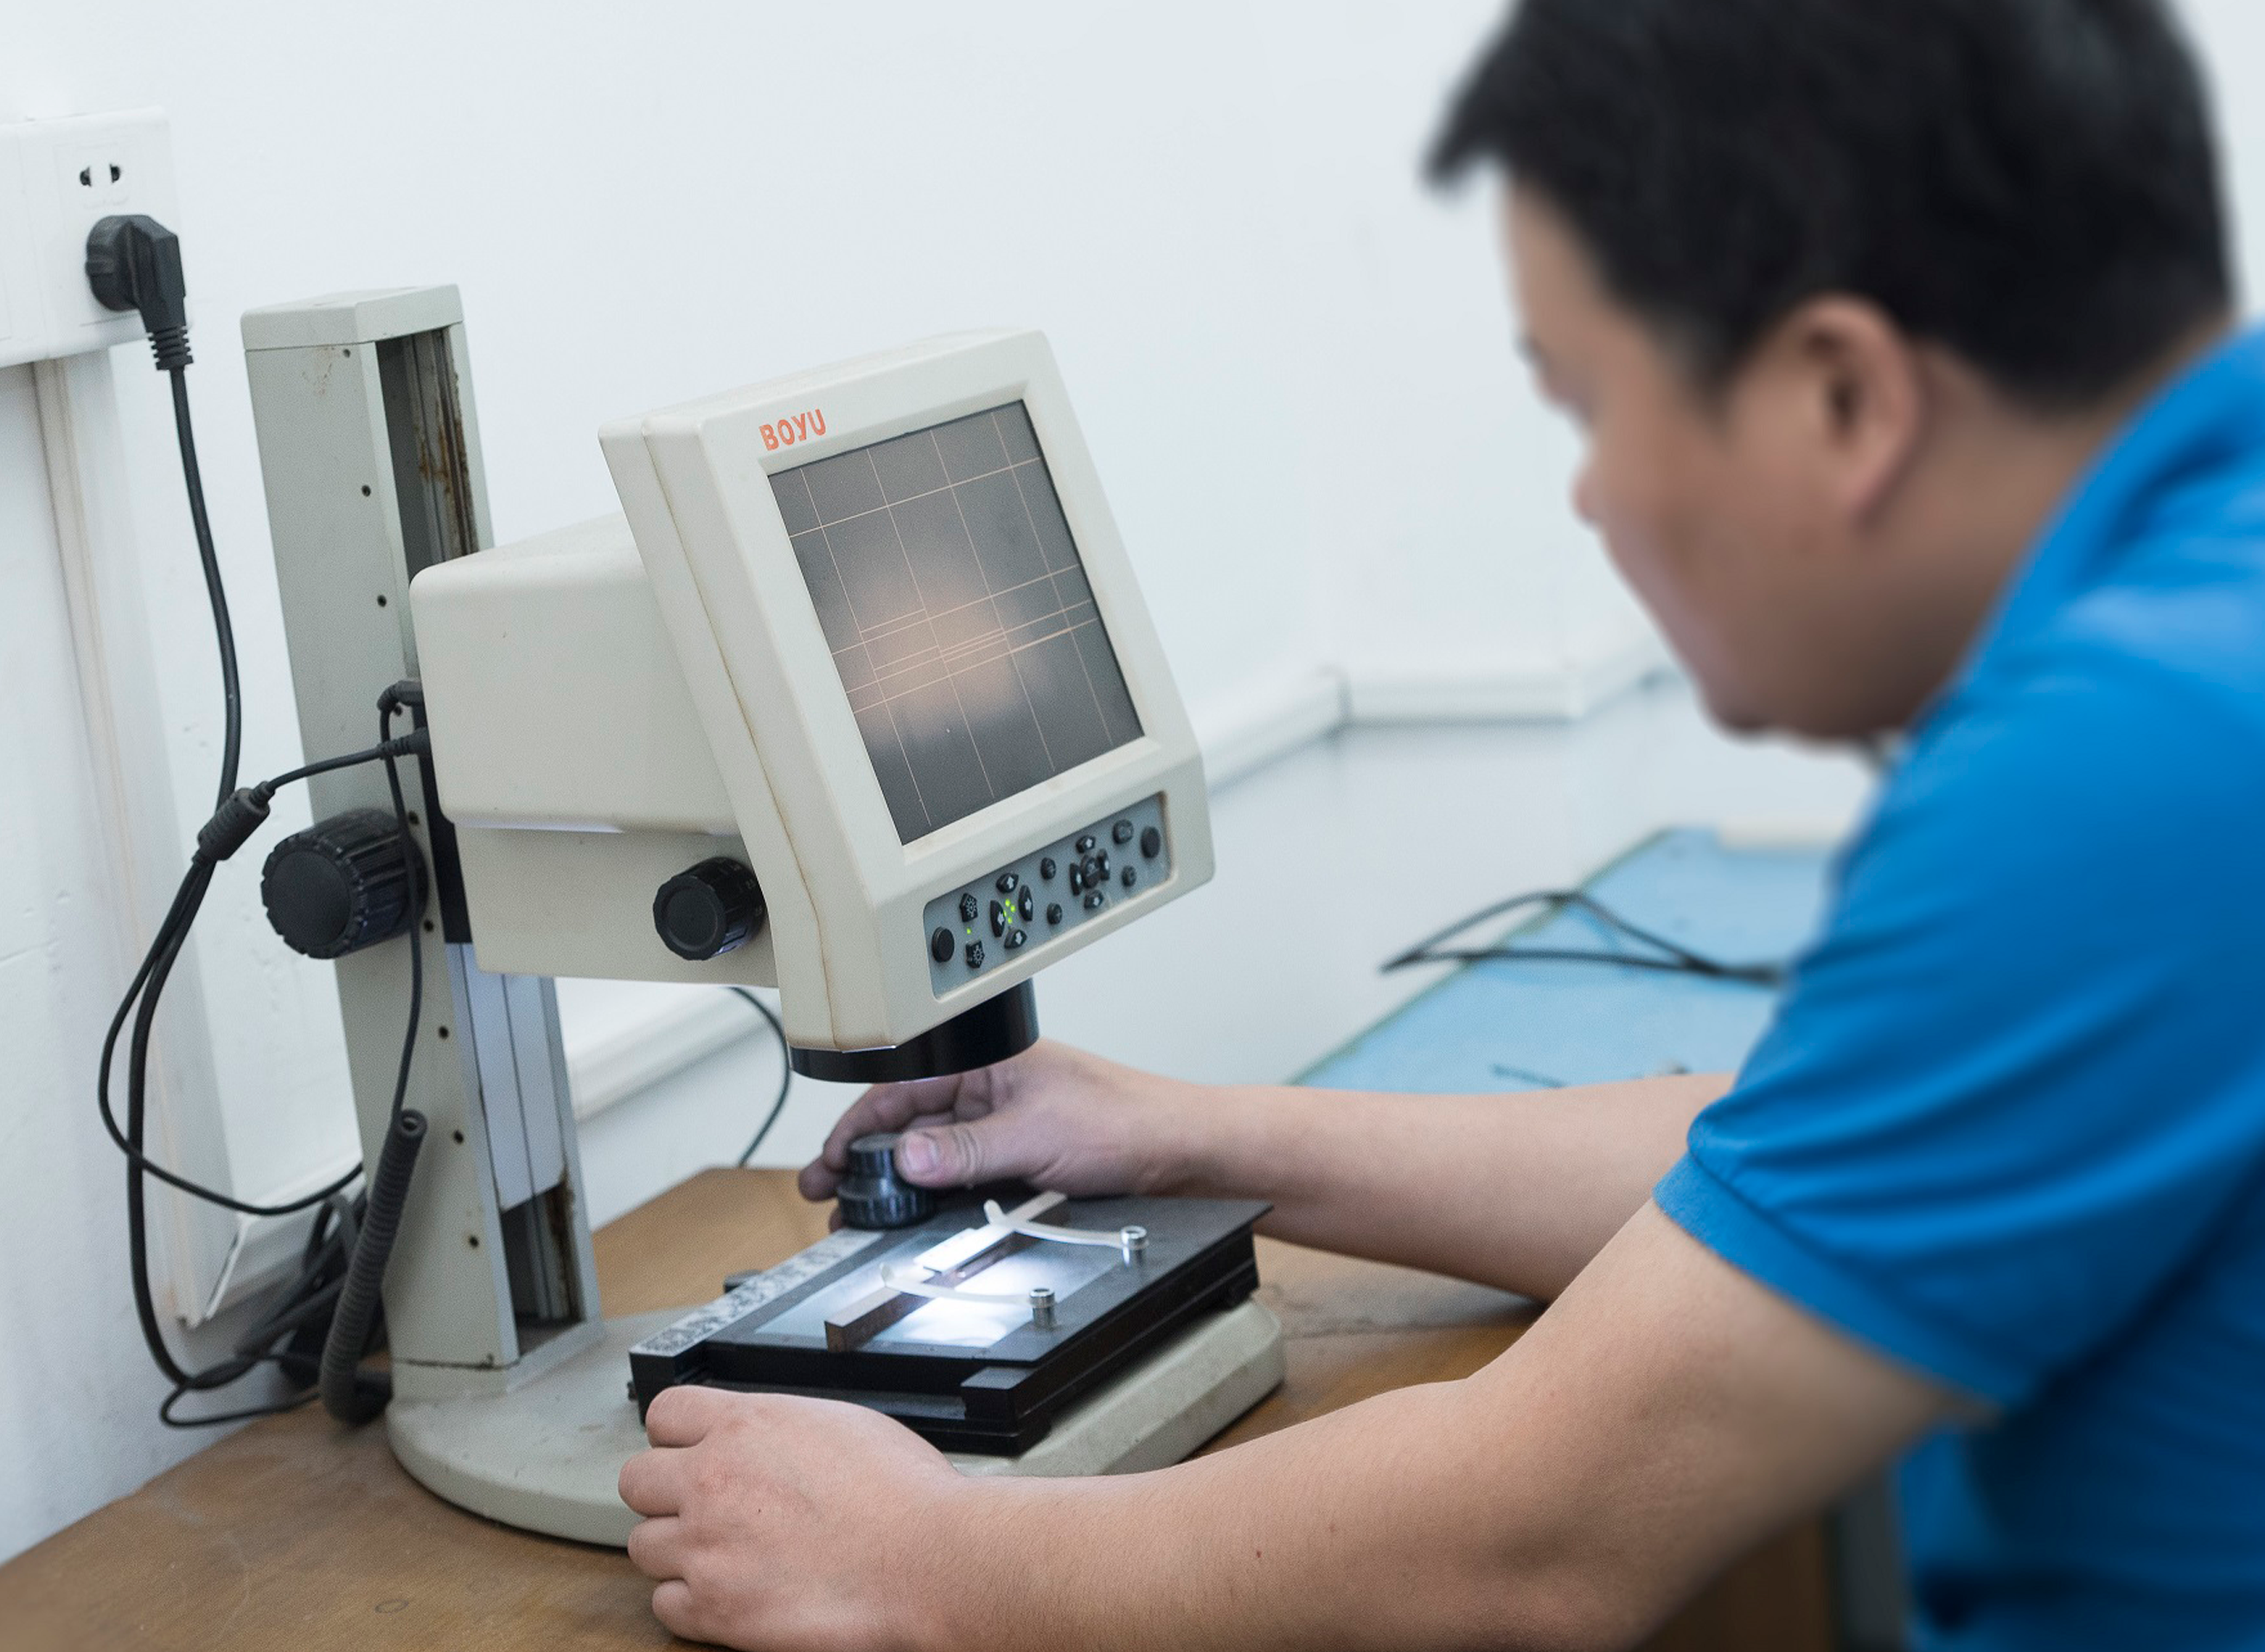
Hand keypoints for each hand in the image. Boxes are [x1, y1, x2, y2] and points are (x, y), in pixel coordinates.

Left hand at [619, 1386, 970, 1650]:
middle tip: (700, 1507)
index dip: (677, 1436)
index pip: (663, 1414)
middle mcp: (712, 1480)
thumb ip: (782, 1427)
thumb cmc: (904, 1493)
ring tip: (721, 1555)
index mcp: (745, 1425)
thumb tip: (767, 1438)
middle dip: (664, 1494)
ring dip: (676, 1550)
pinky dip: (689, 1603)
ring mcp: (706, 1546)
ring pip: (642, 1545)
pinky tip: (728, 1592)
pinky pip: (664, 1605)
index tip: (689, 1451)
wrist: (926, 1558)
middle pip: (635, 1481)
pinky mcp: (714, 1608)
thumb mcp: (841, 1421)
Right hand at [798, 1040, 1201, 1203]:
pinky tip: (917, 1221)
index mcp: (987, 1063)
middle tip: (828, 1195)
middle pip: (909, 1126)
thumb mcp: (1034, 1135)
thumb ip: (966, 1149)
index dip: (859, 1125)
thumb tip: (905, 1158)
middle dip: (865, 1159)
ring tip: (862, 1217)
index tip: (830, 1161)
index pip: (902, 1087)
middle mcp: (990, 1093)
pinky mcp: (1019, 1164)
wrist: (1182, 1155)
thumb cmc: (1127, 1121)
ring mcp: (1003, 1130)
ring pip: (934, 1158)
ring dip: (898, 1186)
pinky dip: (936, 1201)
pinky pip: (963, 1182)